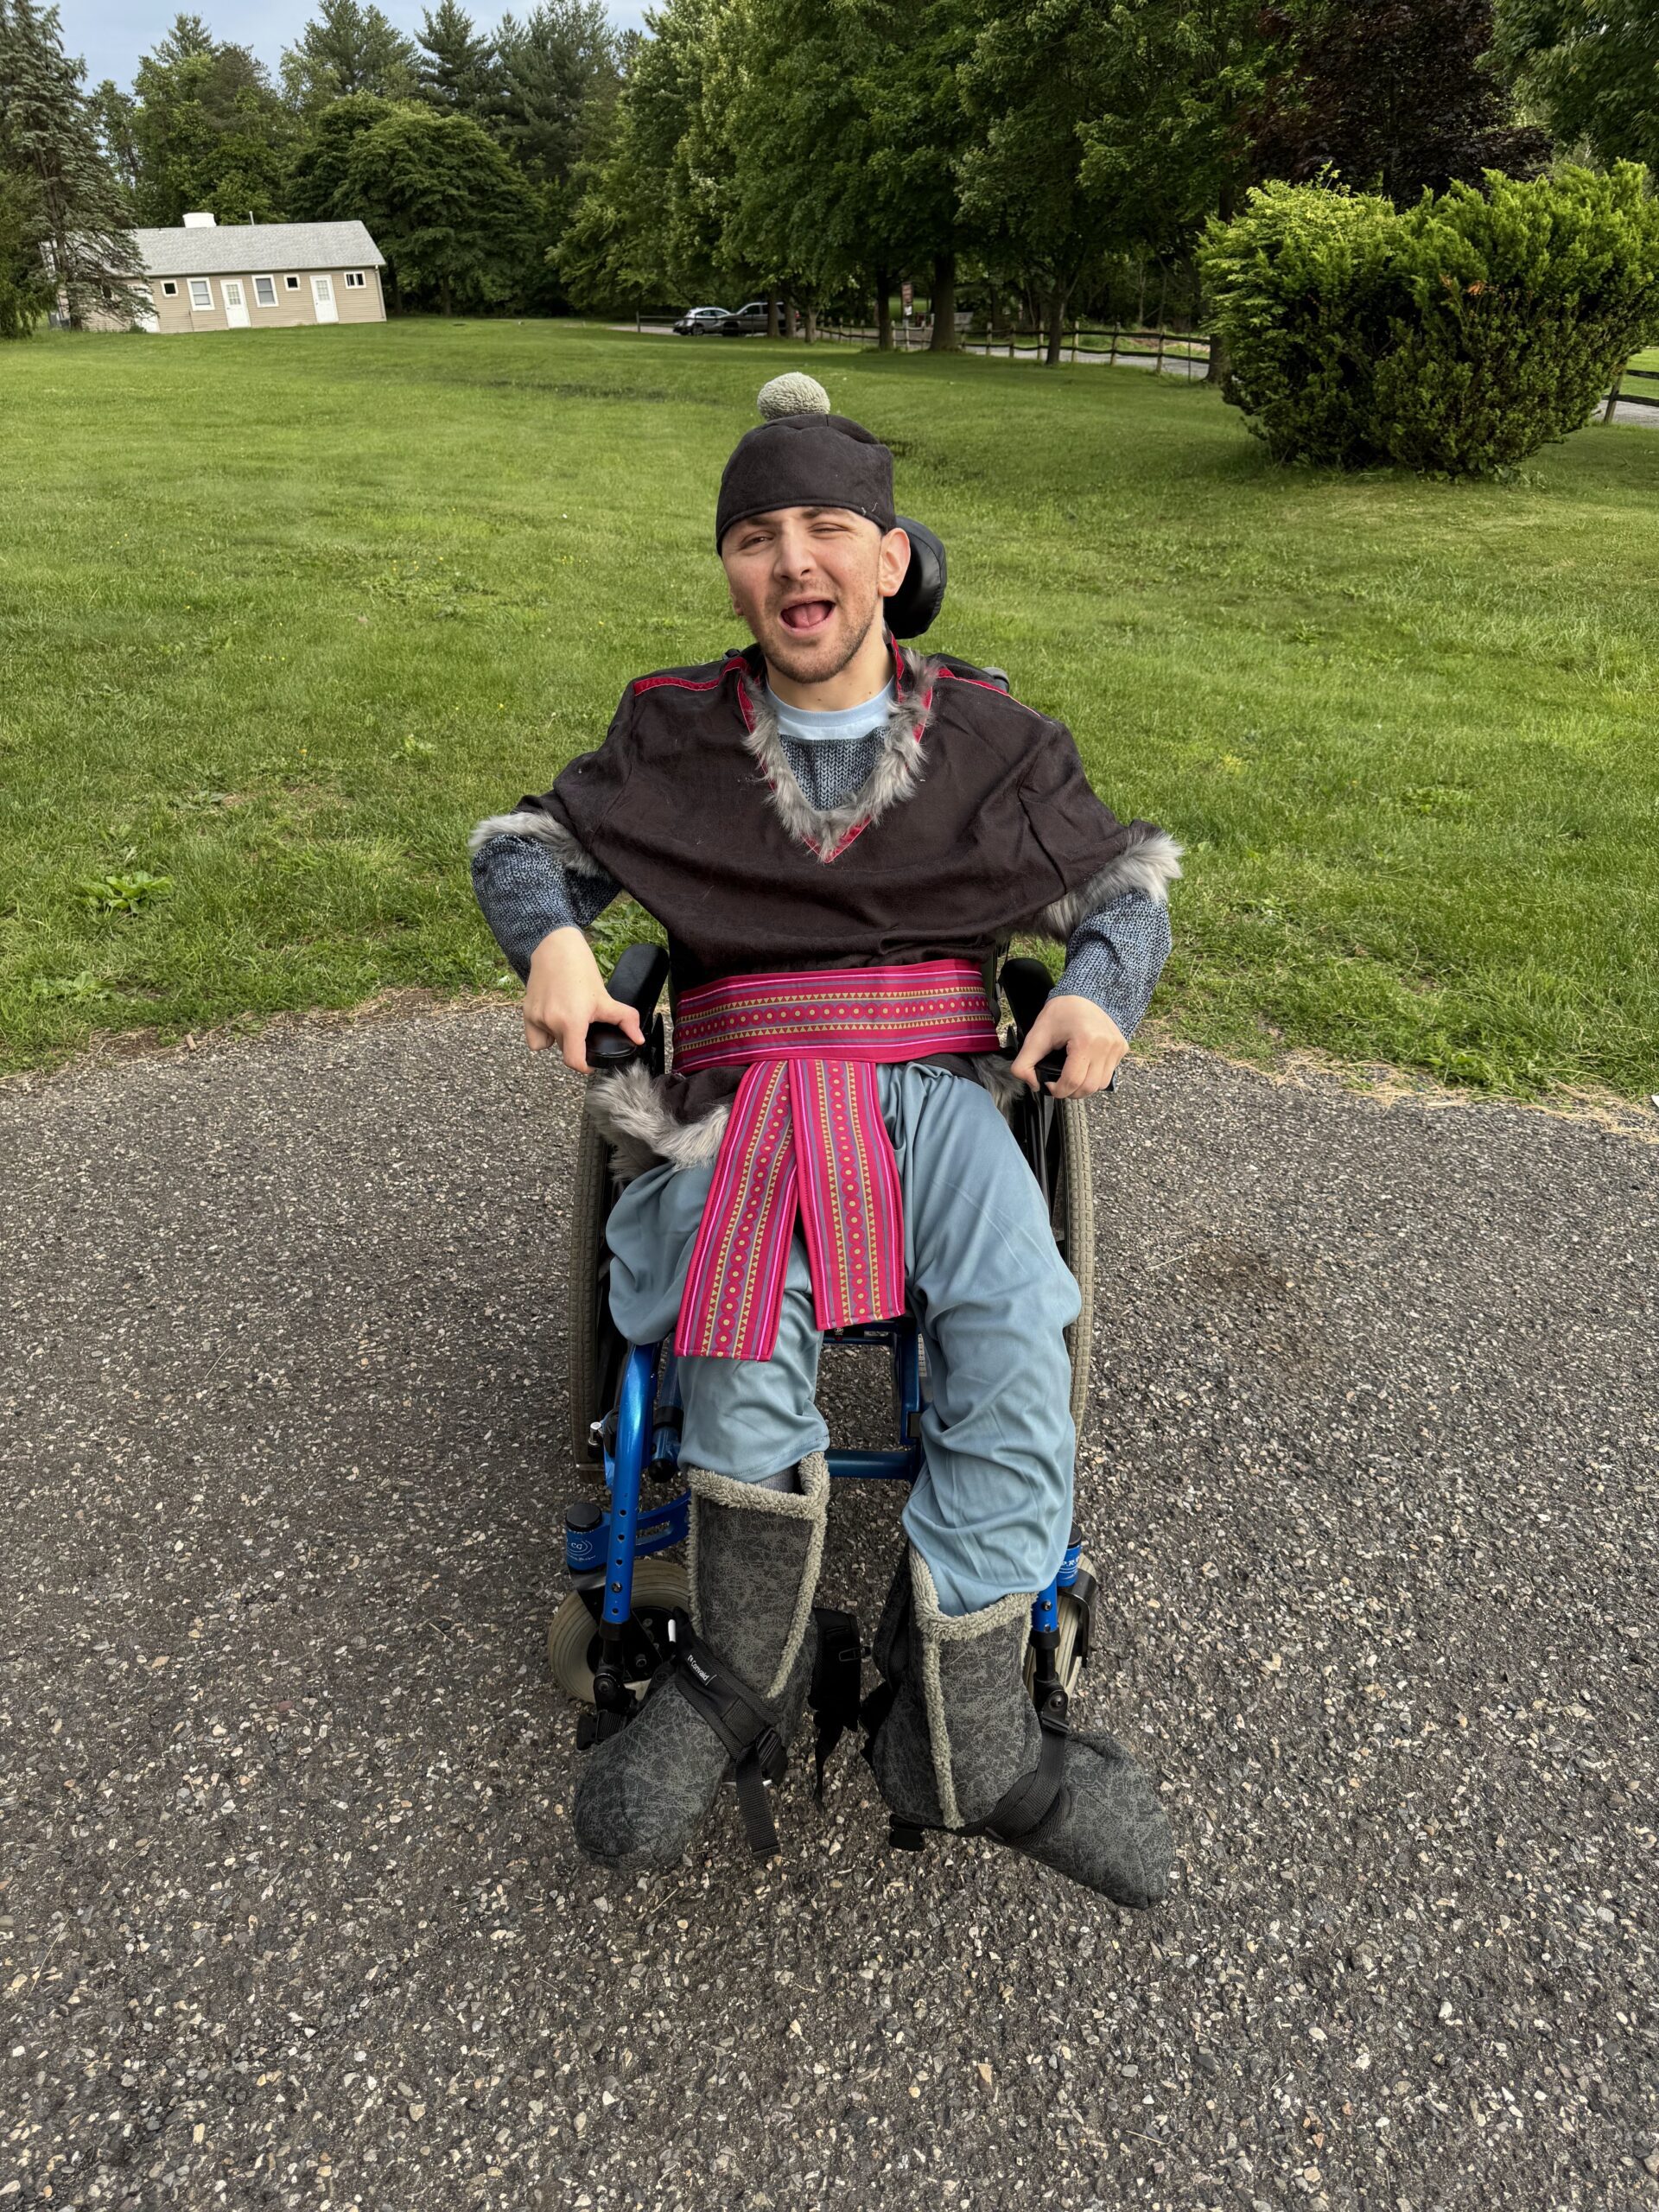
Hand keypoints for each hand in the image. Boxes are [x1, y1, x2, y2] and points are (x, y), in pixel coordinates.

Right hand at [523, 926, 643, 1072]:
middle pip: (564, 1049)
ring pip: (550, 1042)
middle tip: (584, 1027)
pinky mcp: (525, 1012)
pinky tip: (553, 1019)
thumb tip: (638, 1039)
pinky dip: (544, 1033)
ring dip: (560, 1037)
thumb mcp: (605, 997)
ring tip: (568, 1018)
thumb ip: (625, 1020)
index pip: (573, 1060)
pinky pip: (535, 1037)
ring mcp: (535, 1018)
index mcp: (571, 1021)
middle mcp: (550, 1022)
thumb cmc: (580, 970)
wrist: (555, 948)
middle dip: (576, 1044)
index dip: (584, 1067)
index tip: (590, 1063)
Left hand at [1009, 993, 1127, 1098]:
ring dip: (1084, 1087)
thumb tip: (1032, 1084)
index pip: (1073, 1082)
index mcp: (1086, 1041)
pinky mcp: (1122, 1048)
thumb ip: (1025, 1062)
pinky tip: (1084, 1066)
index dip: (1057, 1090)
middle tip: (1058, 1084)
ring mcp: (1117, 1047)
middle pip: (1088, 1088)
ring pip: (1100, 1085)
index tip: (1049, 1084)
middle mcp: (1106, 1045)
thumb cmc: (1062, 1011)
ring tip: (1071, 1076)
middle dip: (1070, 1092)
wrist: (1085, 992)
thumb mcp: (1038, 1034)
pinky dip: (1095, 1076)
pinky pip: (1109, 1073)